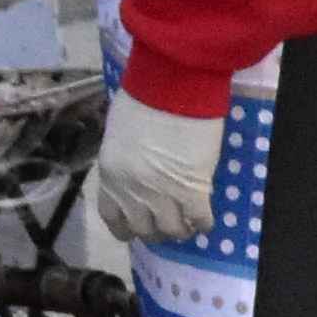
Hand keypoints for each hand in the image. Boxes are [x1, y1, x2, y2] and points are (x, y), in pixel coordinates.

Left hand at [91, 85, 223, 246]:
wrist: (172, 86)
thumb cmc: (143, 98)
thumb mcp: (119, 134)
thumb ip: (124, 161)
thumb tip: (137, 173)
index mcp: (110, 176)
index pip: (113, 218)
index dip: (127, 228)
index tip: (138, 227)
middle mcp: (133, 192)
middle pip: (144, 229)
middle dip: (157, 230)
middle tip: (168, 221)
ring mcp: (163, 194)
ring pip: (172, 230)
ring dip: (181, 229)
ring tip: (188, 221)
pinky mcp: (193, 190)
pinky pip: (199, 220)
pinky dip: (203, 223)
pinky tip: (205, 217)